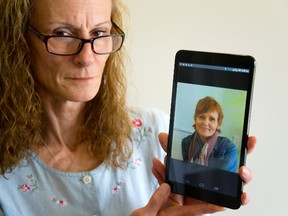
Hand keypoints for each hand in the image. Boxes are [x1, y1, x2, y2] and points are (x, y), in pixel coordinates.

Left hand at [131, 133, 255, 215]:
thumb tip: (162, 135)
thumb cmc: (180, 179)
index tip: (250, 138)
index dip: (243, 145)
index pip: (232, 151)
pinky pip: (235, 199)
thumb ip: (169, 150)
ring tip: (242, 172)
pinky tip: (242, 196)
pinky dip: (242, 198)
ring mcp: (224, 186)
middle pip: (241, 166)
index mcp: (214, 162)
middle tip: (243, 162)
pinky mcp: (221, 199)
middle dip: (246, 161)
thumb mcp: (174, 163)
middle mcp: (222, 173)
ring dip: (246, 176)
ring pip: (241, 182)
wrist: (176, 200)